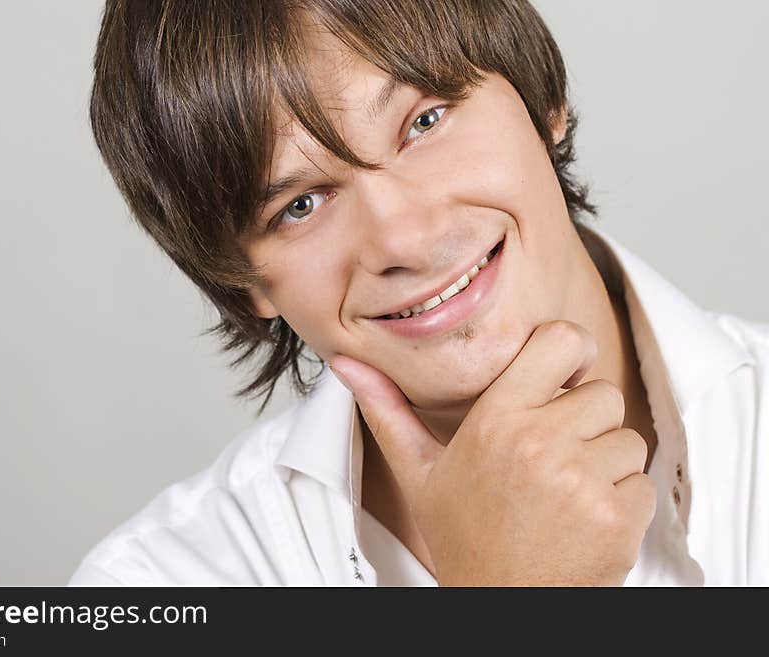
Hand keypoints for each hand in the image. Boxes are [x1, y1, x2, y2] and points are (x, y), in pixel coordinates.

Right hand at [330, 320, 655, 585]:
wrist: (500, 605)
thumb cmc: (463, 537)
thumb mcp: (419, 472)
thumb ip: (387, 411)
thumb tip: (346, 364)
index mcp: (495, 421)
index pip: (561, 342)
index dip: (572, 352)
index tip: (566, 374)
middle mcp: (541, 442)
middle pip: (602, 393)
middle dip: (587, 419)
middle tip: (556, 453)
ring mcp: (583, 479)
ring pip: (626, 438)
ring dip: (606, 462)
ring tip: (566, 491)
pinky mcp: (617, 515)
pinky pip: (642, 481)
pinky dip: (623, 500)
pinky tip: (584, 517)